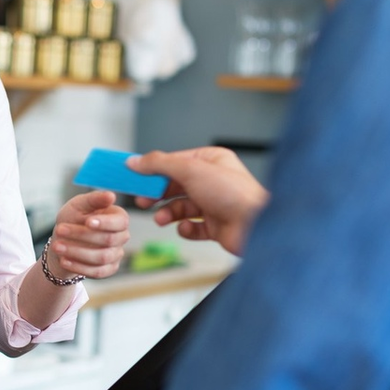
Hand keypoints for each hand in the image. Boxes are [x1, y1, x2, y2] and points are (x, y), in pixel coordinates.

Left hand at [46, 191, 129, 278]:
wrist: (64, 239)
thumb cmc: (74, 217)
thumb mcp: (79, 204)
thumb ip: (94, 199)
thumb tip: (111, 196)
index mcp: (119, 218)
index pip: (121, 222)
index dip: (105, 223)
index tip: (87, 221)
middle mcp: (121, 237)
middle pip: (109, 239)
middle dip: (82, 235)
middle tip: (60, 230)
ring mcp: (116, 254)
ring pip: (102, 257)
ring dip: (77, 252)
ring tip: (57, 246)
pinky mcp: (108, 269)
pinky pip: (98, 272)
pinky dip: (79, 267)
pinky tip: (64, 260)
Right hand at [127, 148, 268, 255]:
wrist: (255, 227)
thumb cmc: (233, 195)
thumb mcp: (190, 169)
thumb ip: (159, 164)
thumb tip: (136, 161)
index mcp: (210, 161)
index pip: (174, 162)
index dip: (152, 170)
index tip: (133, 176)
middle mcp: (213, 181)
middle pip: (175, 186)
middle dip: (158, 195)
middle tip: (143, 200)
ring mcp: (214, 204)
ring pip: (181, 207)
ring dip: (168, 213)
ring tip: (162, 218)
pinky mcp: (216, 225)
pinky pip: (192, 227)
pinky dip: (185, 229)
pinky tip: (185, 228)